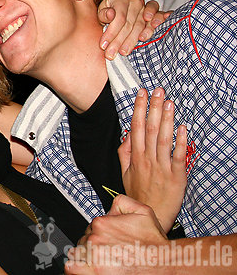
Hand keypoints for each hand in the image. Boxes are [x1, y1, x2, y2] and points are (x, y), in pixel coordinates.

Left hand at [66, 195, 167, 274]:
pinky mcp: (94, 272)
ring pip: (76, 255)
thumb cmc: (155, 244)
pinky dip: (77, 268)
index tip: (105, 242)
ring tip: (96, 261)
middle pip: (82, 241)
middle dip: (90, 246)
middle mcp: (95, 239)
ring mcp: (93, 257)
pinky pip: (72, 268)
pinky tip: (86, 269)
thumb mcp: (142, 211)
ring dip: (83, 257)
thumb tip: (110, 206)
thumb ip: (123, 202)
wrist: (165, 265)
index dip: (96, 235)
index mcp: (101, 224)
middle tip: (105, 253)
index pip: (88, 228)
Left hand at [97, 0, 169, 58]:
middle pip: (129, 24)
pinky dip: (158, 21)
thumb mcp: (101, 13)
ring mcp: (146, 8)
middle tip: (111, 54)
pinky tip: (156, 26)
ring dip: (133, 40)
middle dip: (119, 41)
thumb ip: (103, 14)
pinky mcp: (156, 14)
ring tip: (125, 51)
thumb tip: (110, 14)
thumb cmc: (108, 14)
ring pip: (142, 25)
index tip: (103, 46)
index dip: (111, 33)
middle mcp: (135, 2)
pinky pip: (159, 16)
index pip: (119, 18)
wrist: (118, 12)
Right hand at [118, 88, 186, 232]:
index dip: (139, 108)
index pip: (136, 127)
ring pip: (163, 139)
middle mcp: (148, 160)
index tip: (142, 93)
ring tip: (169, 102)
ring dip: (166, 119)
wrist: (151, 215)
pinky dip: (180, 141)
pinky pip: (178, 156)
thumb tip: (127, 134)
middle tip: (158, 90)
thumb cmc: (139, 194)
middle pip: (149, 129)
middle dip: (153, 107)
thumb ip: (124, 152)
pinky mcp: (177, 176)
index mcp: (135, 157)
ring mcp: (162, 167)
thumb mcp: (125, 173)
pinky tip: (182, 128)